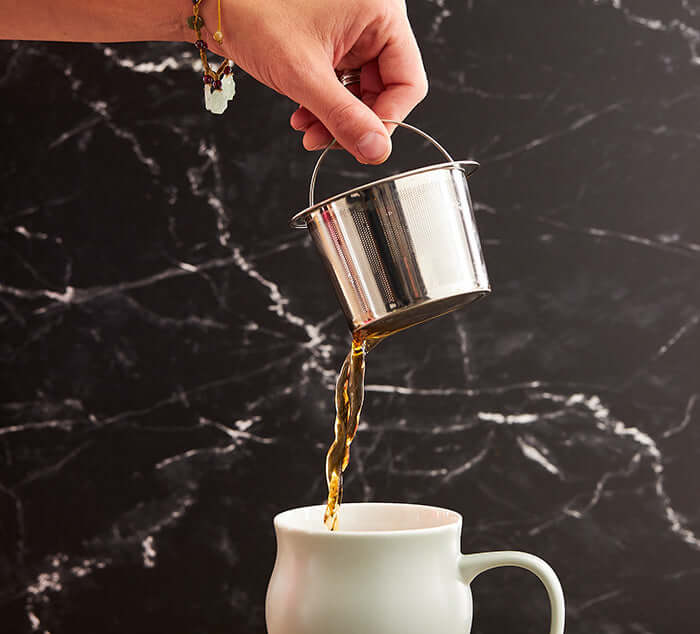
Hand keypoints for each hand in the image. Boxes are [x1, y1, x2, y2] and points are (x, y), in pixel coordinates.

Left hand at [203, 0, 427, 163]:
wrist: (215, 1)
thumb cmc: (254, 13)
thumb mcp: (303, 75)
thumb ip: (344, 117)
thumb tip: (376, 151)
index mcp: (381, 12)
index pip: (408, 81)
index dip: (387, 119)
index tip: (364, 146)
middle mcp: (372, 18)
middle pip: (385, 89)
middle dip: (354, 122)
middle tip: (327, 142)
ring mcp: (353, 30)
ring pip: (361, 91)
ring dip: (336, 118)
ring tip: (308, 132)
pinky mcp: (334, 41)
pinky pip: (342, 83)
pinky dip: (324, 105)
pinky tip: (303, 116)